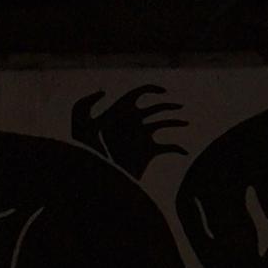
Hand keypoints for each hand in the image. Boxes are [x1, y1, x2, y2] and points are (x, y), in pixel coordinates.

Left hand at [65, 85, 192, 173]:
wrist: (99, 180)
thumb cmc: (86, 153)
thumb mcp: (80, 126)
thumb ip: (85, 104)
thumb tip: (106, 91)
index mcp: (122, 111)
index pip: (140, 92)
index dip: (152, 88)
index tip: (163, 92)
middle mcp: (135, 122)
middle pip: (157, 107)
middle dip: (170, 105)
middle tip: (180, 107)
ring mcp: (143, 137)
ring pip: (165, 123)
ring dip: (177, 121)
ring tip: (186, 122)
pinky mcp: (149, 152)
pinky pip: (169, 147)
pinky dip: (179, 148)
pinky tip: (184, 151)